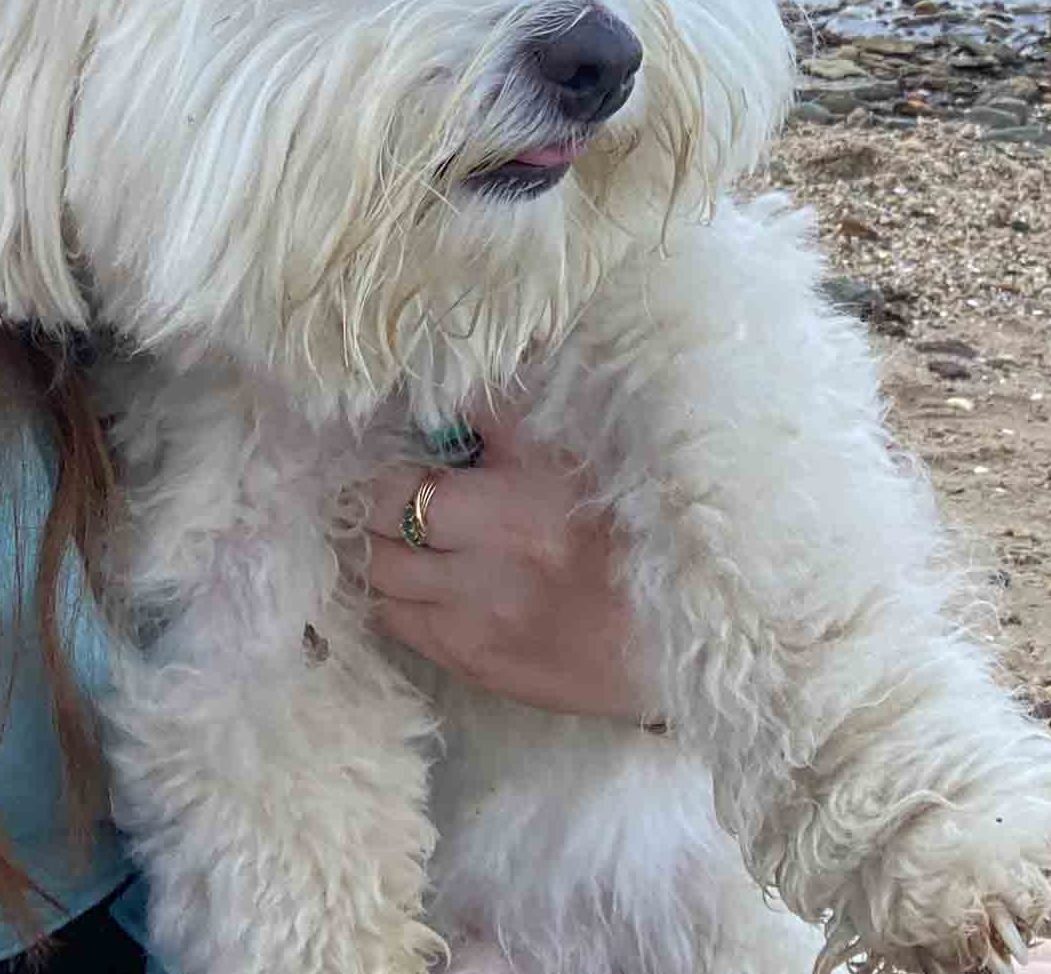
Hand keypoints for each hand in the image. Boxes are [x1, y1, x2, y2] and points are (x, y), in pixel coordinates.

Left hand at [359, 398, 654, 724]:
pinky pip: (402, 628)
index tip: (377, 448)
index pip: (399, 484)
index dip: (378, 463)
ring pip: (380, 584)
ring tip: (390, 533)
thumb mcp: (568, 450)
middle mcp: (482, 567)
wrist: (682, 633)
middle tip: (375, 489)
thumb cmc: (626, 524)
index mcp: (508, 506)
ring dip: (377, 555)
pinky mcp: (479, 668)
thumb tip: (436, 382)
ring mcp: (475, 624)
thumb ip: (498, 414)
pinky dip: (395, 599)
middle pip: (378, 533)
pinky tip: (411, 578)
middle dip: (367, 509)